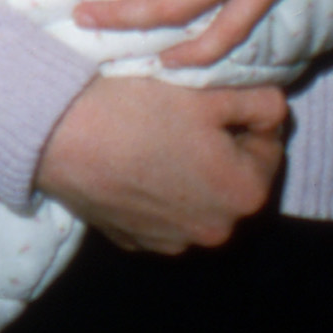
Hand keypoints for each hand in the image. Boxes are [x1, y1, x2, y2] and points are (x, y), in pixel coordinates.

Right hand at [34, 76, 285, 251]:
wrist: (57, 134)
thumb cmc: (137, 108)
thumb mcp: (205, 92)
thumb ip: (256, 101)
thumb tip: (274, 108)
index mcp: (245, 193)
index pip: (268, 145)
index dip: (247, 114)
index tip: (217, 94)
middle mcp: (217, 229)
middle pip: (233, 177)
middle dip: (220, 147)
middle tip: (185, 113)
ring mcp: (173, 241)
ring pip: (196, 197)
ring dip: (188, 172)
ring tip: (155, 136)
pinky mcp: (134, 240)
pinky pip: (160, 212)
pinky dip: (154, 190)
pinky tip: (131, 160)